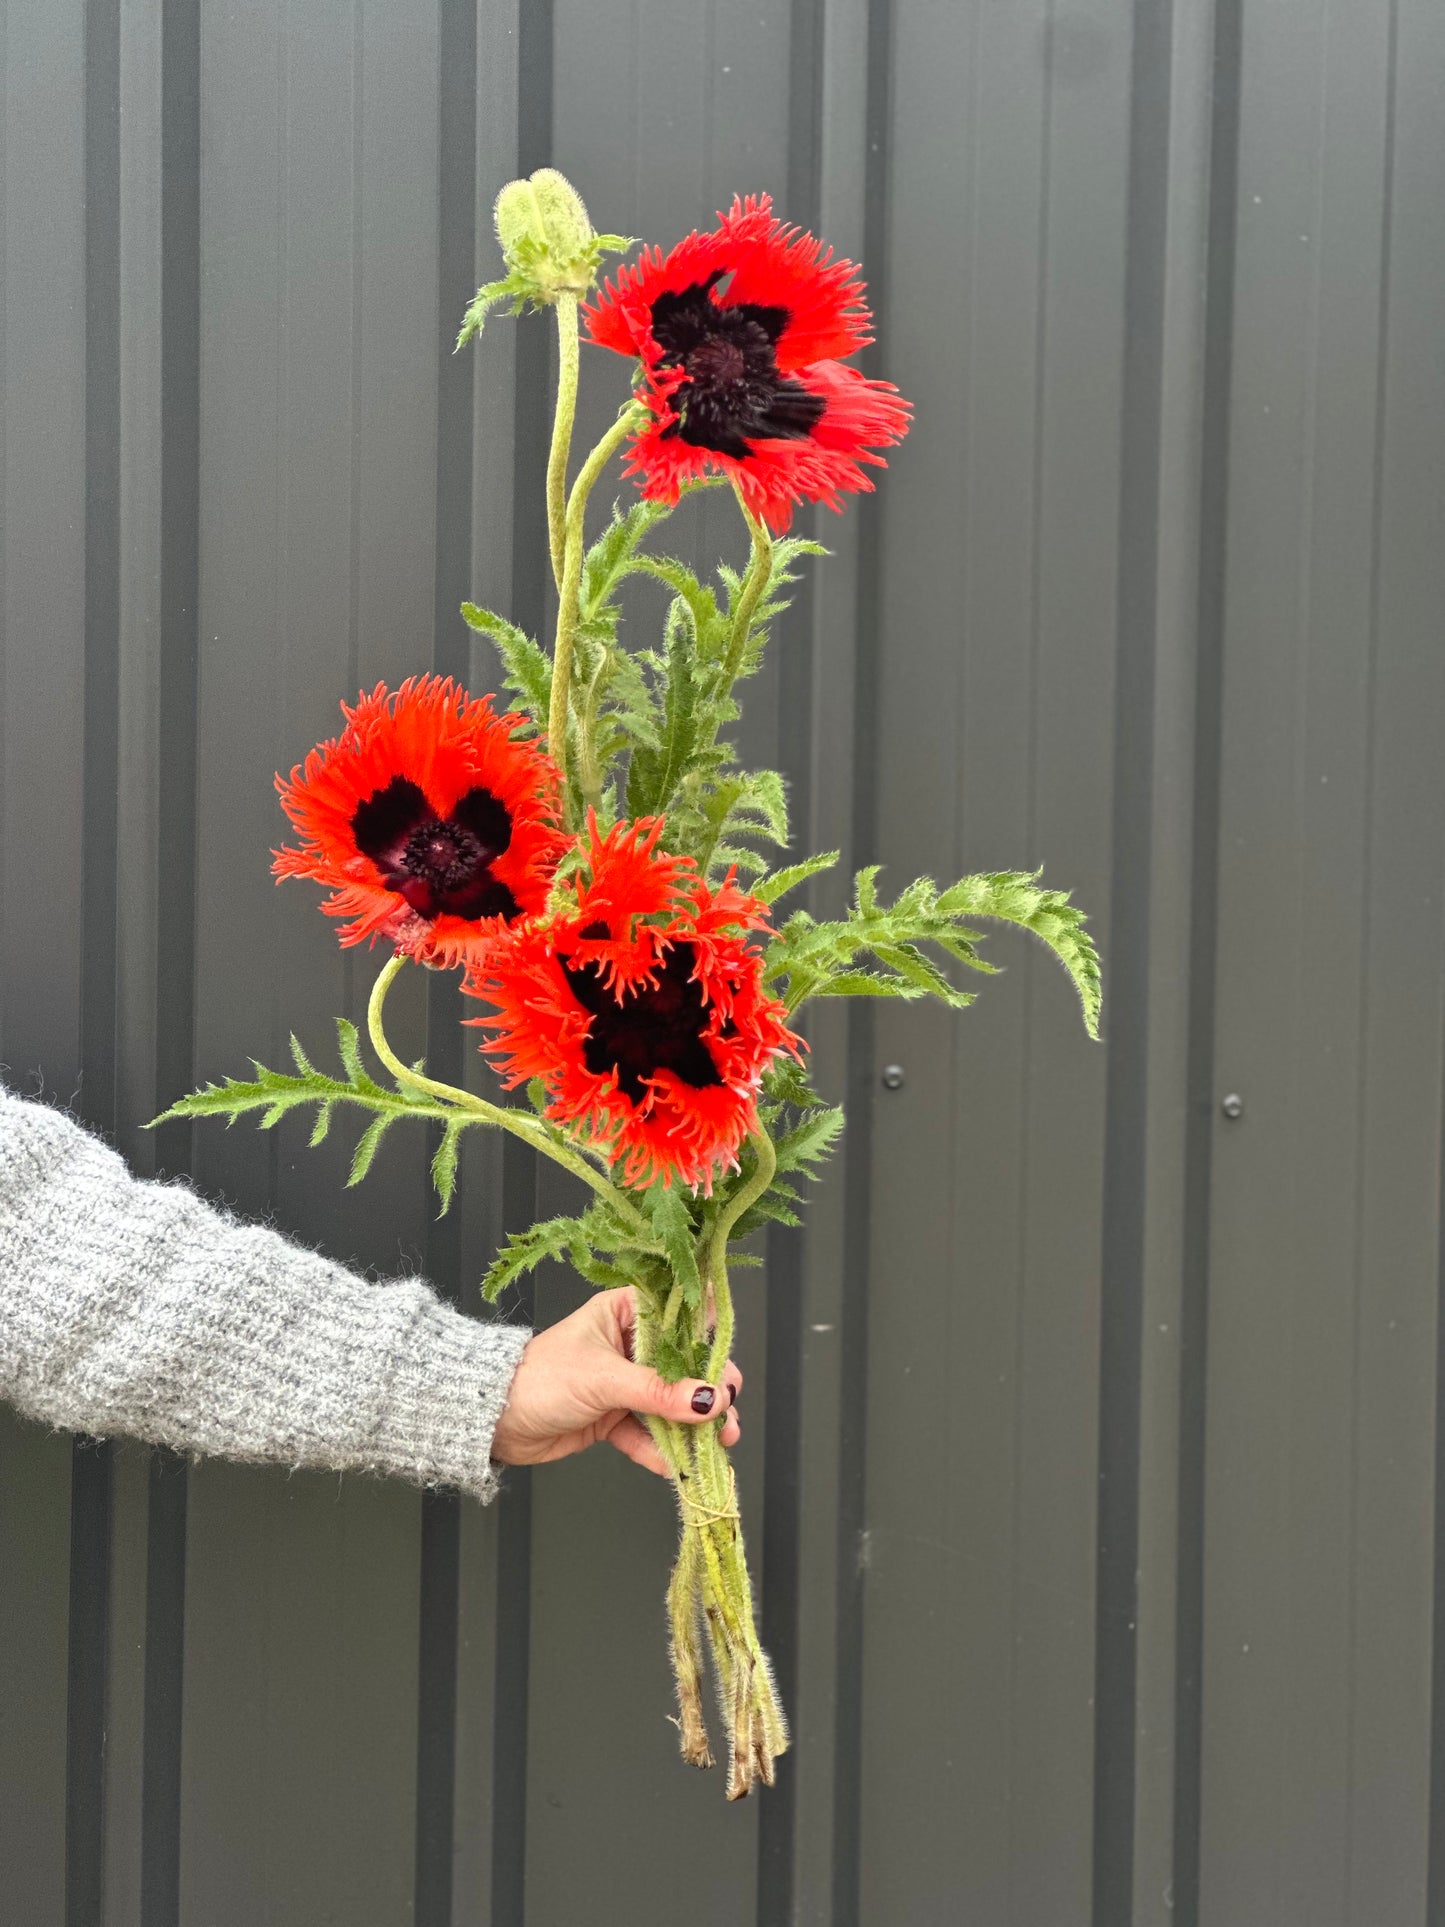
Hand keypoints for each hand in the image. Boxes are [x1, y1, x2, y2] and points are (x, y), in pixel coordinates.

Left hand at [491, 1287, 741, 1477]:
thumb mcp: (605, 1379)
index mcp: (624, 1312)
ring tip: (719, 1444)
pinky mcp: (613, 1418)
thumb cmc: (540, 1377)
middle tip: (728, 1413)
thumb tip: (709, 1400)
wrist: (494, 1420)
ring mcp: (623, 1383)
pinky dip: (662, 1449)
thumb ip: (660, 1392)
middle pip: (682, 1366)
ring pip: (669, 1403)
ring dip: (693, 1426)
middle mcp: (629, 1344)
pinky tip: (679, 1465)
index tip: (727, 1368)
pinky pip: (647, 1433)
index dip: (707, 1340)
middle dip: (708, 1392)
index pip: (679, 1318)